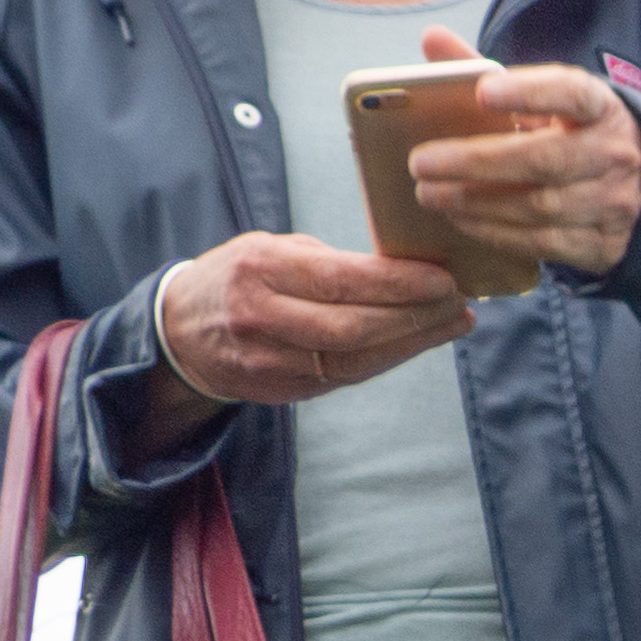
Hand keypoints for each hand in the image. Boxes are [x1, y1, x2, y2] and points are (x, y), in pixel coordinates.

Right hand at [152, 228, 472, 414]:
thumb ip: (328, 262)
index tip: (444, 278)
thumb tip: (401, 270)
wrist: (182, 332)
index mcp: (260, 270)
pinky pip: (349, 377)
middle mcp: (263, 317)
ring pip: (358, 359)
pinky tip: (419, 341)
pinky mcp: (284, 390)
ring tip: (453, 322)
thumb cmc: (240, 277)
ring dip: (414, 342)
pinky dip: (390, 358)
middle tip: (459, 302)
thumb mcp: (271, 249)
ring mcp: (272, 361)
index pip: (342, 281)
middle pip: (356, 327)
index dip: (399, 284)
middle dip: (416, 316)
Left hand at [400, 29, 640, 279]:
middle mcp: (613, 155)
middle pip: (543, 160)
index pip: (570, 93)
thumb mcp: (550, 101)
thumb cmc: (579, 136)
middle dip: (477, 162)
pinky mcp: (603, 245)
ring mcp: (612, 204)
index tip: (482, 91)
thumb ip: (492, 73)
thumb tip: (432, 40)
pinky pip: (545, 243)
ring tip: (430, 193)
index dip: (528, 93)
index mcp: (600, 107)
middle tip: (421, 162)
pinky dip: (498, 233)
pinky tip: (462, 220)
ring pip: (539, 206)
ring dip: (477, 202)